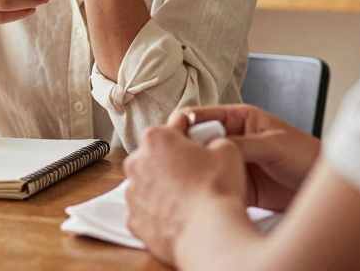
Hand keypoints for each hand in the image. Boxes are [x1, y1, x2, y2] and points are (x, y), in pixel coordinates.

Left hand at [124, 125, 249, 264]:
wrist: (210, 233)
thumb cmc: (216, 189)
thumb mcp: (227, 149)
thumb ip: (214, 140)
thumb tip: (213, 145)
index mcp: (155, 138)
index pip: (173, 127)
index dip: (190, 134)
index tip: (198, 142)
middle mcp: (136, 163)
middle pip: (155, 156)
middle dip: (171, 162)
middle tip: (195, 173)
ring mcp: (132, 194)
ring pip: (147, 184)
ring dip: (162, 188)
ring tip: (187, 197)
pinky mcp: (134, 220)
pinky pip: (145, 211)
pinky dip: (157, 213)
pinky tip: (177, 215)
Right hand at [167, 104, 320, 210]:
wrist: (323, 186)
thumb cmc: (306, 155)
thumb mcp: (273, 145)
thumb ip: (243, 144)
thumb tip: (212, 147)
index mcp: (239, 118)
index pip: (202, 116)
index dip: (184, 124)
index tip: (172, 137)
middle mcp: (232, 139)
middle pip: (197, 141)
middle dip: (186, 151)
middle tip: (176, 163)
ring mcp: (233, 162)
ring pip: (204, 165)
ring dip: (196, 172)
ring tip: (186, 182)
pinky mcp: (236, 184)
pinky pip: (215, 184)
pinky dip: (208, 189)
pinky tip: (202, 195)